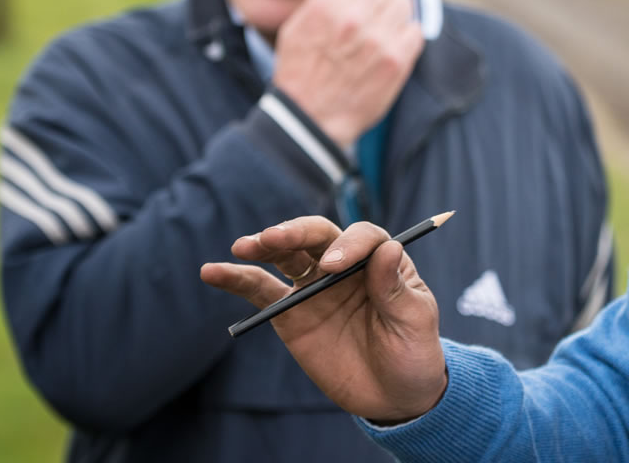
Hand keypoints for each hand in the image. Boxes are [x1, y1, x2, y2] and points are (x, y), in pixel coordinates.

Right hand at [200, 216, 448, 422]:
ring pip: (285, 257)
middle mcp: (344, 265)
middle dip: (295, 233)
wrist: (393, 395)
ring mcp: (314, 287)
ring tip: (244, 246)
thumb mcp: (415, 322)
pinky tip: (213, 271)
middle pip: (317, 236)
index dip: (348, 245)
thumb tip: (389, 248)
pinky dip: (236, 280)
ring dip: (263, 247)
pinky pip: (260, 292)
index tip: (333, 266)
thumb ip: (396, 289)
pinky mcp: (290, 314)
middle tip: (273, 239)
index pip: (362, 237)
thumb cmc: (413, 352)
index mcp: (380, 260)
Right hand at [272, 0, 423, 149]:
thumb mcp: (295, 28)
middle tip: (368, 5)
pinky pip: (416, 29)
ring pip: (402, 1)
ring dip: (393, 12)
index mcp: (323, 6)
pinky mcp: (399, 59)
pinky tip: (389, 46)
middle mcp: (353, 17)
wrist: (312, 121)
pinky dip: (405, 36)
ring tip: (378, 29)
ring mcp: (379, 38)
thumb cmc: (300, 73)